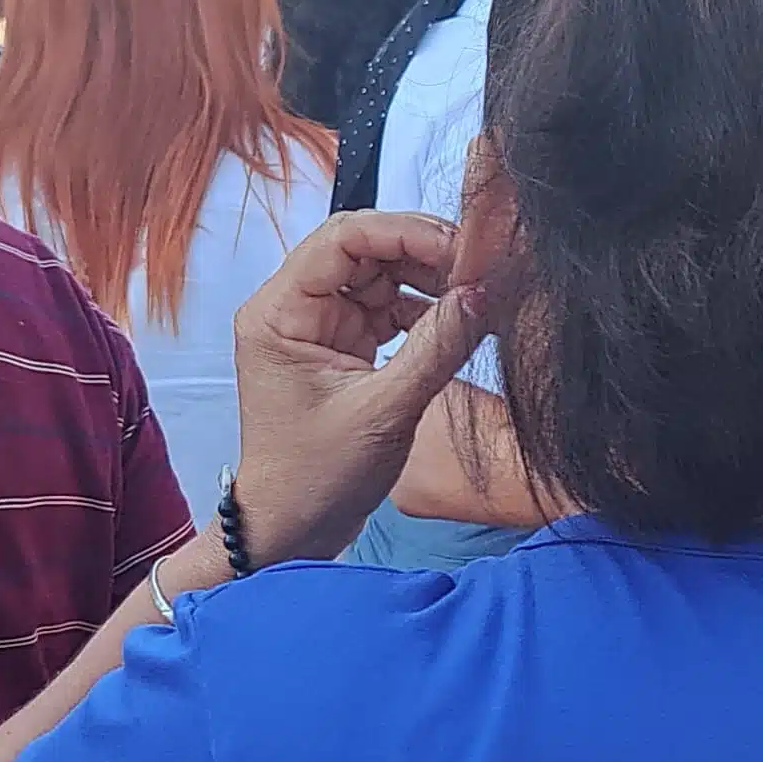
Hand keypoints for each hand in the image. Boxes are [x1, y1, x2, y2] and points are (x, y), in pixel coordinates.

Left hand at [226, 211, 484, 566]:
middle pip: (364, 247)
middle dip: (423, 251)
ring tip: (477, 291)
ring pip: (381, 273)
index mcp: (279, 313)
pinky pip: (389, 305)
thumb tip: (483, 293)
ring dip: (430, 277)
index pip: (342, 236)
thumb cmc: (316, 478)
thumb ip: (437, 347)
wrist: (293, 528)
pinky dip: (426, 308)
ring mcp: (319, 324)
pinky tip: (461, 316)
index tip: (459, 246)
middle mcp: (293, 307)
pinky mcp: (343, 343)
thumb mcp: (385, 412)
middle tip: (479, 266)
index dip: (404, 232)